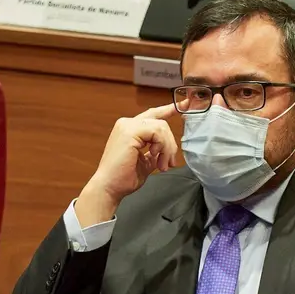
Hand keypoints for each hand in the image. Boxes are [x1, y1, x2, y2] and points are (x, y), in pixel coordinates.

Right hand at [76, 104, 178, 225]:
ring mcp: (127, 126)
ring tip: (162, 165)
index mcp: (129, 129)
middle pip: (161, 122)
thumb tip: (167, 151)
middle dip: (170, 143)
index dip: (169, 109)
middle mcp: (126, 124)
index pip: (153, 115)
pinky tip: (155, 158)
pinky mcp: (130, 131)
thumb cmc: (123, 178)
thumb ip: (155, 152)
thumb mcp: (145, 162)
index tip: (184, 105)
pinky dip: (162, 146)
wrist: (109, 188)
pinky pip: (157, 132)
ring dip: (167, 148)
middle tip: (170, 162)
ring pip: (161, 126)